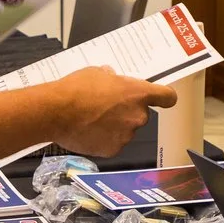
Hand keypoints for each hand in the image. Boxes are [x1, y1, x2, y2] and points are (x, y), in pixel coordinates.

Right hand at [50, 66, 175, 156]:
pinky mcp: (113, 149)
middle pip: (141, 114)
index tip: (161, 98)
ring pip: (126, 130)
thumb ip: (111, 78)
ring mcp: (126, 135)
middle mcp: (138, 116)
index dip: (165, 97)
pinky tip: (88, 131)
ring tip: (92, 119)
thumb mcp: (96, 73)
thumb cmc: (76, 89)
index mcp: (138, 93)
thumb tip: (112, 80)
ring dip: (115, 126)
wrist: (56, 112)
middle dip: (127, 111)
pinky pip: (113, 143)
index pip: (167, 96)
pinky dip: (104, 139)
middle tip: (106, 106)